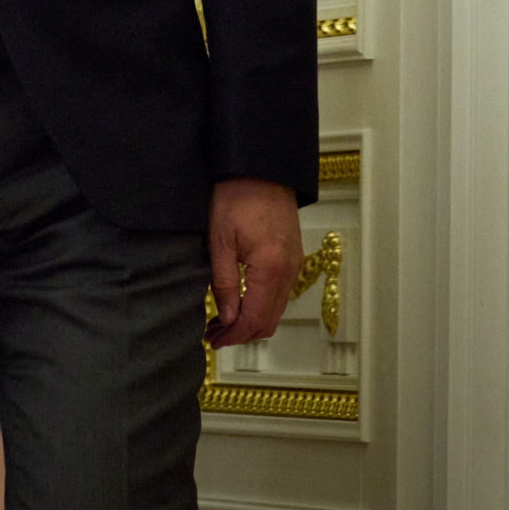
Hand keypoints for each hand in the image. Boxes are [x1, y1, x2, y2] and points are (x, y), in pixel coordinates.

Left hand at [206, 177, 300, 348]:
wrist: (261, 169)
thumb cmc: (235, 198)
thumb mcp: (220, 241)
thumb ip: (225, 283)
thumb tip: (227, 318)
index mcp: (271, 269)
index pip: (254, 319)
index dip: (233, 335)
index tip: (213, 340)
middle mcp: (289, 272)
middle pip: (270, 321)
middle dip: (242, 334)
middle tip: (214, 334)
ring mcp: (295, 265)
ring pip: (277, 310)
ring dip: (252, 321)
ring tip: (222, 321)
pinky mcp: (293, 257)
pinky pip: (281, 294)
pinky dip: (262, 306)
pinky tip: (240, 302)